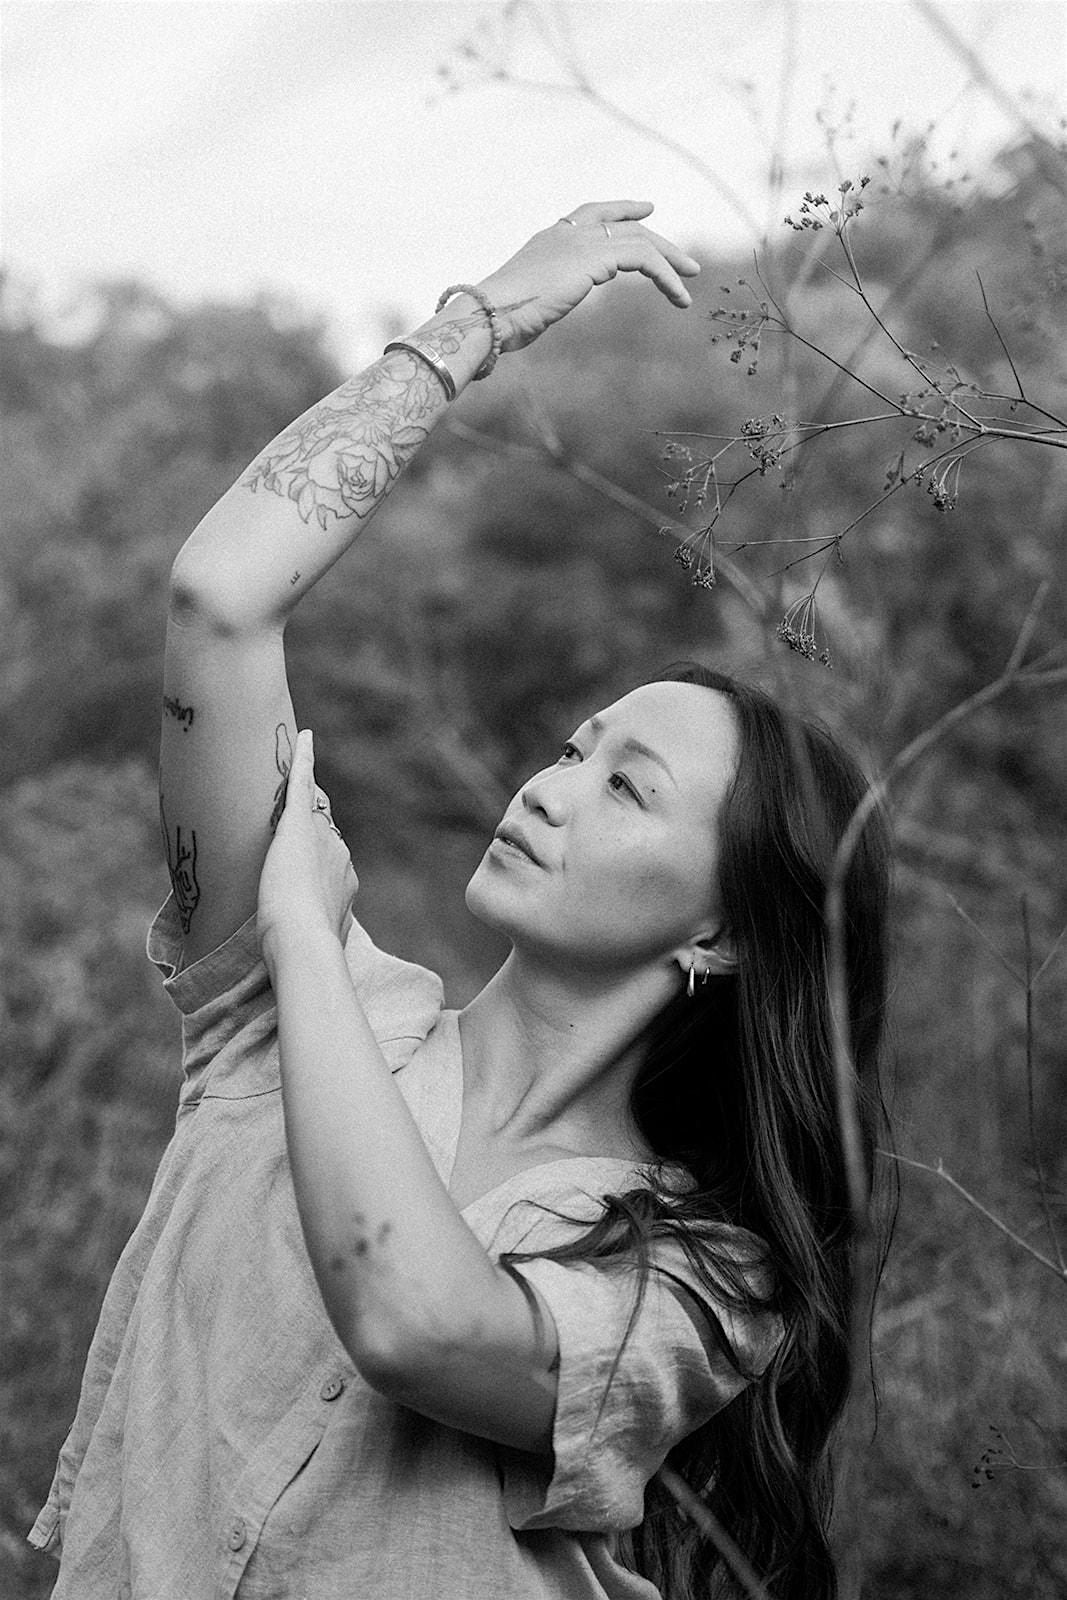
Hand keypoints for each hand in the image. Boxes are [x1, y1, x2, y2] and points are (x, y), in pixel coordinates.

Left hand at [257, 730, 358, 966]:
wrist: (302, 940)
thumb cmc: (302, 950)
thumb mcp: (315, 941)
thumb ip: (318, 936)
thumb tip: (321, 953)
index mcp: (344, 881)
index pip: (327, 861)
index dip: (312, 862)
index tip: (303, 868)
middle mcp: (341, 855)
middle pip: (320, 835)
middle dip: (306, 835)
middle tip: (284, 836)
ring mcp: (322, 838)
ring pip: (309, 813)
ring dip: (301, 801)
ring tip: (289, 782)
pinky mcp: (299, 823)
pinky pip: (303, 784)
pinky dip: (305, 759)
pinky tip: (306, 736)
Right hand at [475, 200, 699, 352]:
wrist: (491, 314)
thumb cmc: (500, 319)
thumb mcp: (528, 300)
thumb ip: (546, 293)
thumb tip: (548, 304)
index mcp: (550, 237)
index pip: (592, 212)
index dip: (622, 209)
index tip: (647, 210)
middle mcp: (568, 232)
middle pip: (624, 225)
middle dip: (658, 241)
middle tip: (685, 262)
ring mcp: (581, 241)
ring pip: (639, 240)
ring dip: (669, 260)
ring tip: (690, 280)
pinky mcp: (596, 257)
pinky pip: (644, 258)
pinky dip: (665, 276)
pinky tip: (678, 295)